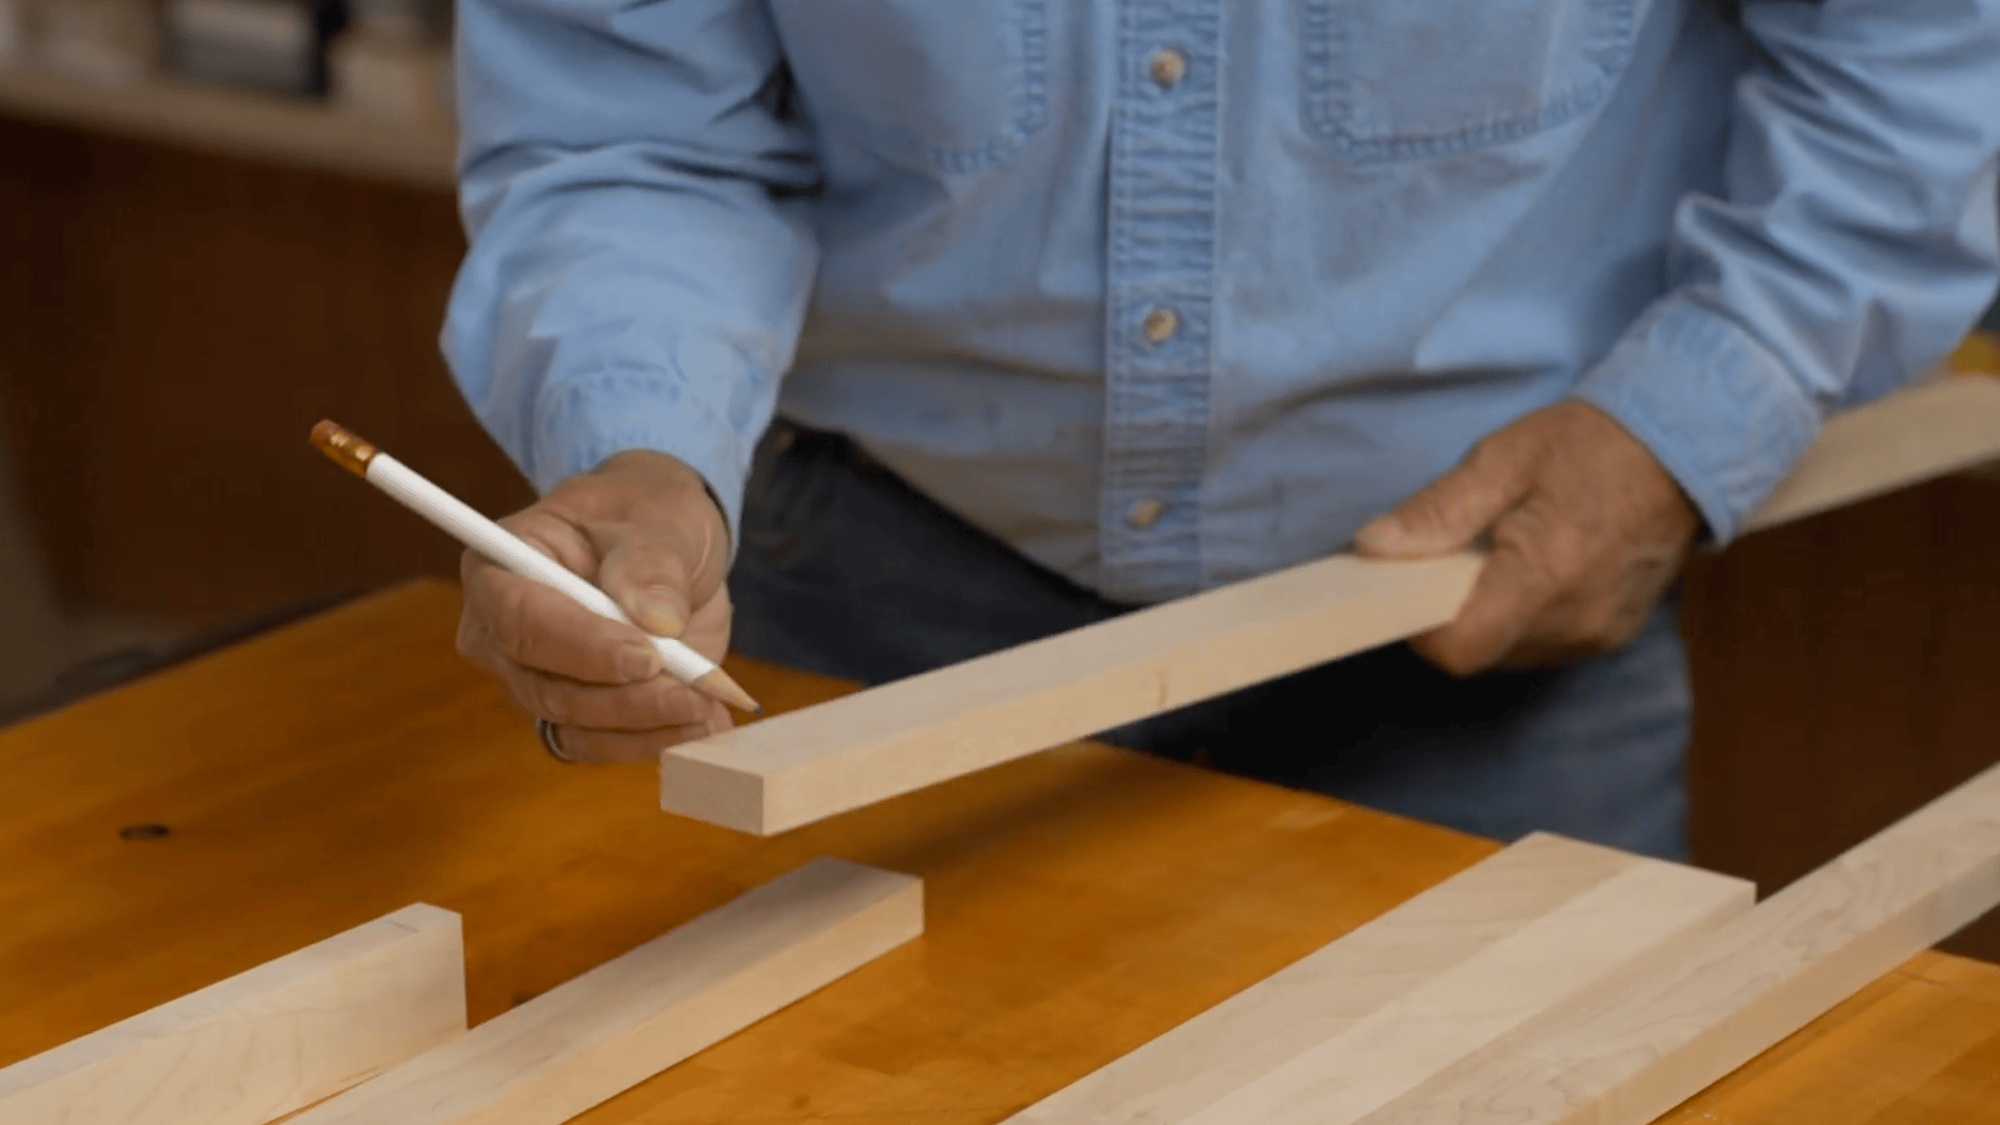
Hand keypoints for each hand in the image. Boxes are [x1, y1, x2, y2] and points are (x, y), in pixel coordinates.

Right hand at [456, 450, 734, 761]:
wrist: (668, 542)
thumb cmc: (647, 513)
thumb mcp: (660, 517)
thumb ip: (653, 563)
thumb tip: (657, 620)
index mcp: (501, 565)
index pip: (520, 619)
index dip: (581, 645)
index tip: (647, 656)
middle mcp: (502, 631)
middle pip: (543, 685)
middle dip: (623, 698)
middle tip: (692, 694)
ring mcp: (533, 676)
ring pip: (573, 724)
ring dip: (643, 726)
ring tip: (706, 707)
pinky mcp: (573, 710)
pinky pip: (600, 744)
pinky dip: (651, 741)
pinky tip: (701, 725)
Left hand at [1354, 399, 1698, 675]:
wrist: (1687, 445)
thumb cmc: (1591, 444)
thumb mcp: (1502, 459)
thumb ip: (1437, 511)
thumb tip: (1374, 547)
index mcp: (1542, 576)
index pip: (1459, 649)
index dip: (1421, 628)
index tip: (1410, 585)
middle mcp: (1574, 620)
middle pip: (1481, 654)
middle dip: (1452, 615)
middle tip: (1452, 557)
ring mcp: (1599, 634)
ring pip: (1511, 653)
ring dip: (1489, 618)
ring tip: (1497, 557)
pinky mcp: (1613, 634)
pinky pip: (1547, 644)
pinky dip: (1525, 617)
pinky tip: (1533, 569)